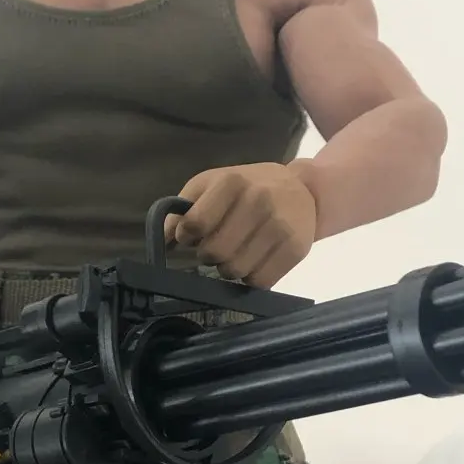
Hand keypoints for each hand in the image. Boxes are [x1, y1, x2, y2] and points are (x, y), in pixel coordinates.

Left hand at [168, 163, 317, 286]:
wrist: (302, 190)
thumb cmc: (248, 187)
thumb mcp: (212, 184)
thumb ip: (183, 208)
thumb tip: (162, 241)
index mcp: (232, 181)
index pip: (195, 223)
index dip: (185, 236)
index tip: (191, 236)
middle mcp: (258, 200)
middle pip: (214, 252)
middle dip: (208, 255)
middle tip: (215, 248)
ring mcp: (280, 225)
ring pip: (236, 271)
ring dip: (229, 268)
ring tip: (236, 253)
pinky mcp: (296, 249)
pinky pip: (260, 281)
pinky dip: (251, 278)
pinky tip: (254, 261)